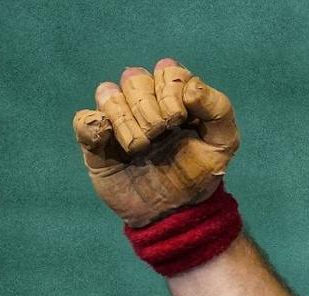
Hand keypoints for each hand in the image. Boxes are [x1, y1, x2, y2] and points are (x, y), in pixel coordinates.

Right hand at [72, 59, 239, 226]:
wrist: (174, 212)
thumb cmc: (199, 173)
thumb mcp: (223, 144)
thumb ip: (219, 109)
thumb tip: (190, 87)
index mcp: (174, 95)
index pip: (167, 69)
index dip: (170, 90)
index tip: (180, 119)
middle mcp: (144, 101)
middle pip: (135, 77)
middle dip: (149, 108)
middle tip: (160, 134)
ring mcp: (117, 119)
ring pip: (108, 93)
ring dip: (126, 121)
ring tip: (140, 148)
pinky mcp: (96, 140)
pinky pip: (84, 119)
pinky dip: (94, 127)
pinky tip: (109, 143)